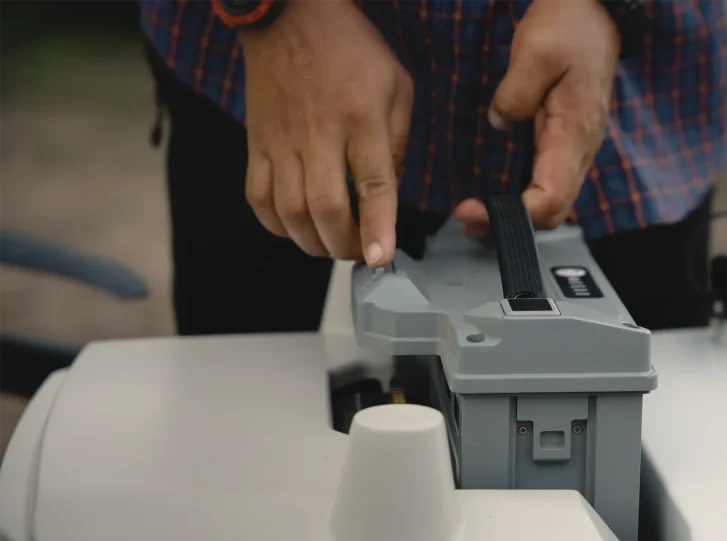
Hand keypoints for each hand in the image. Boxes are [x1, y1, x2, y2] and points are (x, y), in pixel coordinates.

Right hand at [240, 0, 411, 265]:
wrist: (289, 16)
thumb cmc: (351, 51)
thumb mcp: (396, 85)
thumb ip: (398, 142)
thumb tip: (389, 194)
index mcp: (362, 116)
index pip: (372, 183)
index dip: (377, 226)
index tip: (381, 258)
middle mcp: (319, 133)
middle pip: (324, 207)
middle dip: (343, 244)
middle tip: (358, 254)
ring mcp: (281, 140)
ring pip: (288, 210)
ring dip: (311, 242)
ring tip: (330, 245)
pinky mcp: (256, 143)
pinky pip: (258, 197)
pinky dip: (276, 224)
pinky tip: (295, 227)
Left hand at [453, 0, 619, 237]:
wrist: (593, 12)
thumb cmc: (570, 28)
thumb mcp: (536, 51)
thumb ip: (514, 94)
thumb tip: (498, 123)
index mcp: (574, 133)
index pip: (550, 199)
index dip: (513, 215)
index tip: (473, 209)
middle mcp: (580, 149)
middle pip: (553, 212)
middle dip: (510, 223)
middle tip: (466, 217)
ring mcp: (576, 148)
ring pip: (552, 201)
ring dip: (516, 214)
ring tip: (475, 213)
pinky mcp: (566, 142)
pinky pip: (548, 182)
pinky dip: (522, 196)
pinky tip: (496, 192)